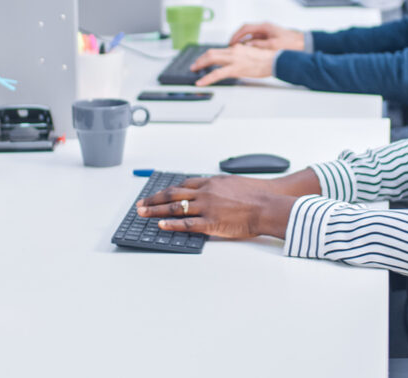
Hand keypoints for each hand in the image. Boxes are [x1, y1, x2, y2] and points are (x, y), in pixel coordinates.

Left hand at [137, 175, 295, 238]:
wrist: (267, 204)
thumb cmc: (255, 195)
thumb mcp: (232, 183)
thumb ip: (216, 187)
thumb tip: (206, 190)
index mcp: (210, 182)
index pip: (181, 185)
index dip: (165, 191)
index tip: (155, 195)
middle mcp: (205, 192)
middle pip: (173, 194)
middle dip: (154, 200)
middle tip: (140, 204)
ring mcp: (207, 207)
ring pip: (175, 208)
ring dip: (156, 211)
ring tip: (143, 214)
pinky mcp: (211, 222)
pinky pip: (187, 224)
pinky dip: (172, 224)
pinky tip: (161, 225)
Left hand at [189, 45, 274, 85]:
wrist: (275, 61)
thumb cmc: (268, 59)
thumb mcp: (252, 55)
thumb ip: (242, 57)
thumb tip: (237, 62)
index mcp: (238, 48)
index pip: (219, 50)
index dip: (209, 56)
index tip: (204, 60)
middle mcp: (234, 51)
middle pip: (211, 53)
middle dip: (200, 59)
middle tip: (195, 65)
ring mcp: (234, 59)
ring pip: (211, 59)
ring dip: (200, 65)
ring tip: (194, 71)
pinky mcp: (235, 68)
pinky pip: (217, 74)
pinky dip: (206, 78)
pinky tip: (200, 82)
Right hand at [229, 22, 303, 50]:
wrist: (303, 44)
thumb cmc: (291, 44)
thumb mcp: (273, 45)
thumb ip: (259, 45)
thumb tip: (247, 45)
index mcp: (265, 27)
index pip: (245, 28)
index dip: (236, 35)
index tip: (230, 42)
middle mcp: (264, 28)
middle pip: (246, 31)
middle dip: (237, 38)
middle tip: (230, 46)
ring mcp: (266, 33)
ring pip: (250, 36)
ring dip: (243, 42)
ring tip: (236, 50)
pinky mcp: (268, 38)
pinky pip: (255, 40)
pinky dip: (249, 45)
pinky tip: (247, 52)